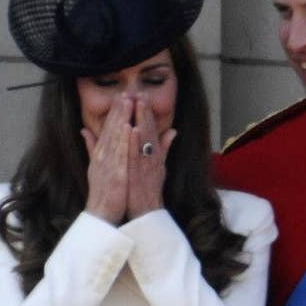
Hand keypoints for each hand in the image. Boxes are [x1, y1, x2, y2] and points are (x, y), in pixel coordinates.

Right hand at [81, 96, 131, 223]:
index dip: (114, 112)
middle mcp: (102, 157)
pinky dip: (124, 140)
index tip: (121, 96)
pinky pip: (121, 155)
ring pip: (116, 137)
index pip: (107, 129)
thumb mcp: (95, 167)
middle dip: (118, 110)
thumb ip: (91, 147)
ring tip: (127, 102)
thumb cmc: (101, 192)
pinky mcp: (115, 174)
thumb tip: (84, 130)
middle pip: (111, 129)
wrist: (100, 214)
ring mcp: (108, 165)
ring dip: (121, 118)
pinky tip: (128, 127)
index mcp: (100, 154)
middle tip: (125, 91)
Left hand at [125, 96, 175, 217]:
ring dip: (141, 121)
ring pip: (144, 139)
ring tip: (137, 104)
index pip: (151, 129)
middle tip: (140, 93)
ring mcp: (147, 165)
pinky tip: (132, 129)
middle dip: (144, 111)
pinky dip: (135, 142)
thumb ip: (164, 148)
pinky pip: (137, 156)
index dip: (146, 112)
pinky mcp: (140, 174)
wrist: (147, 213)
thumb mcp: (160, 166)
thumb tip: (173, 130)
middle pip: (149, 130)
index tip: (141, 95)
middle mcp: (152, 158)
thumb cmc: (149, 190)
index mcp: (154, 155)